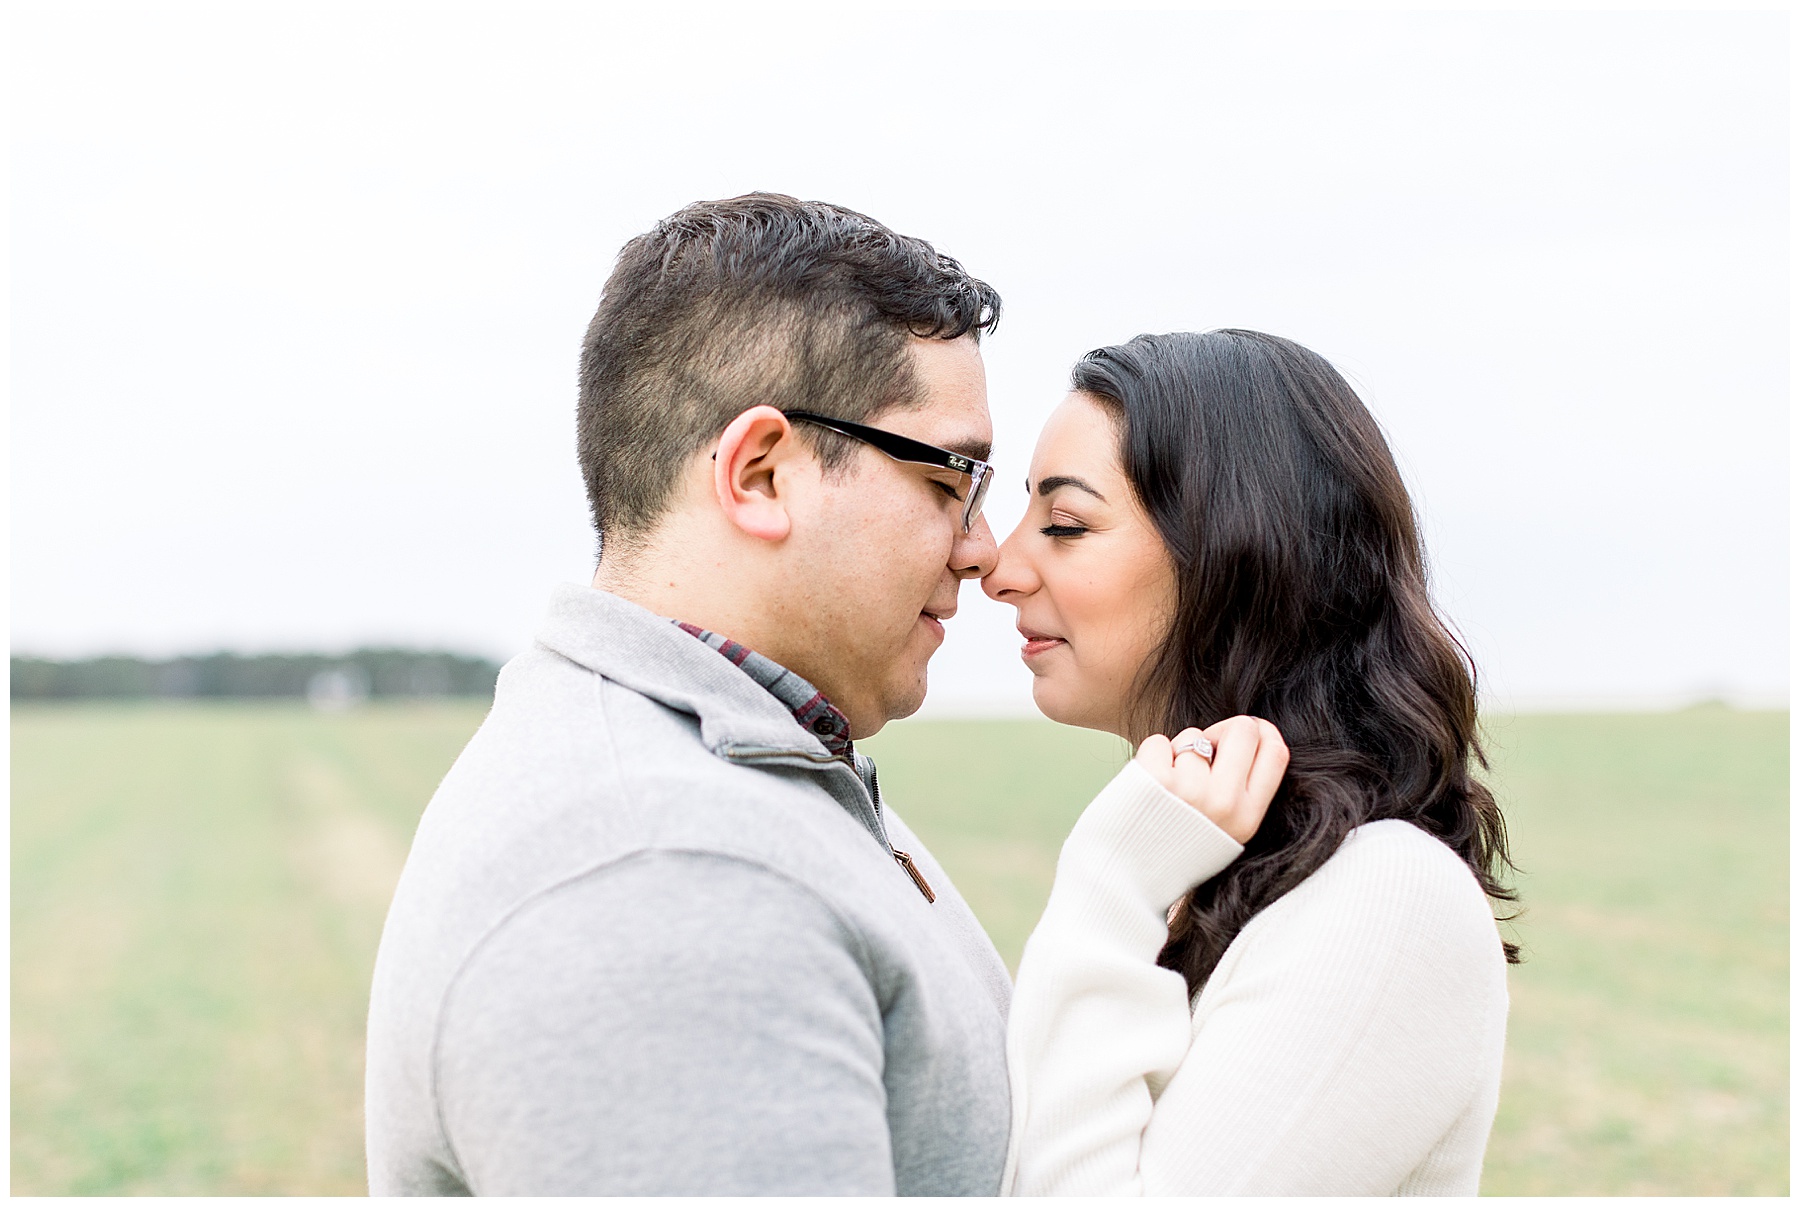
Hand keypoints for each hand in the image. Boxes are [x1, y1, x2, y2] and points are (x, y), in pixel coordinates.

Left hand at [1134, 716, 1289, 843]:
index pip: (1276, 752)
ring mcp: (1191, 790)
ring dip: (1177, 753)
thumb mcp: (1224, 834)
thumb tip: (1248, 734)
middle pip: (1243, 730)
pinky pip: (1159, 742)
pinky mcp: (1156, 779)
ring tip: (1166, 790)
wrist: (1126, 881)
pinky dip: (1151, 757)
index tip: (1244, 733)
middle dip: (1220, 731)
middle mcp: (1225, 804)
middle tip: (1201, 753)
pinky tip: (1145, 787)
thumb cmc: (1174, 850)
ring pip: (1193, 736)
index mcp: (1248, 818)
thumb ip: (1240, 794)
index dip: (1261, 731)